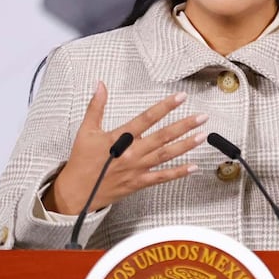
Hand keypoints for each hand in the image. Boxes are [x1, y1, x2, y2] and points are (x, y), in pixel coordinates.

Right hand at [45, 81, 206, 213]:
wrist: (76, 192)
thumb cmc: (81, 162)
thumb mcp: (86, 130)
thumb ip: (96, 106)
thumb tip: (100, 85)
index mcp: (120, 138)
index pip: (147, 118)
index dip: (165, 107)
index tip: (180, 97)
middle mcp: (132, 153)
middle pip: (163, 136)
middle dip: (184, 125)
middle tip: (201, 117)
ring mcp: (137, 169)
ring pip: (166, 155)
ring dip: (186, 145)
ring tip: (202, 136)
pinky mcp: (139, 183)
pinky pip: (162, 178)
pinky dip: (178, 173)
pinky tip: (193, 167)